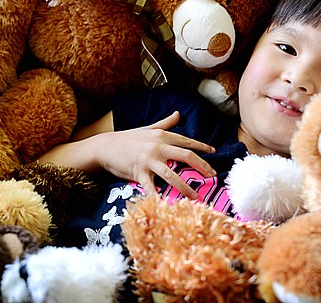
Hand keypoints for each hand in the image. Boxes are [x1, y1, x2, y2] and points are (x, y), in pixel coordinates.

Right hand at [94, 111, 215, 198]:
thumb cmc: (128, 139)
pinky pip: (150, 186)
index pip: (187, 141)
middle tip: (213, 175)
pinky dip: (158, 197)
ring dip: (185, 187)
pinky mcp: (138, 172)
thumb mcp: (148, 128)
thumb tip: (178, 114)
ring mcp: (148, 160)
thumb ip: (165, 123)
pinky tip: (166, 206)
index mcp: (162, 136)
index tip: (215, 153)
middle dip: (202, 166)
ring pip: (171, 174)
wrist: (105, 146)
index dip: (202, 147)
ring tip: (196, 197)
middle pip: (185, 155)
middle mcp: (158, 146)